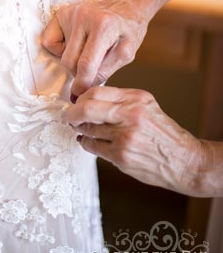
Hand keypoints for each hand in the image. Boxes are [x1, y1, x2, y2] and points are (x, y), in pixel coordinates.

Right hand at [41, 0, 149, 97]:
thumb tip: (83, 87)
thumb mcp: (126, 53)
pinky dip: (60, 49)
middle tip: (92, 68)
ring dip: (72, 61)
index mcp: (104, 26)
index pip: (86, 63)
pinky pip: (50, 42)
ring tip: (87, 52)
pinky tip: (75, 44)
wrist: (124, 6)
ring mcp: (70, 13)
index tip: (79, 94)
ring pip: (61, 54)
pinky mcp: (61, 13)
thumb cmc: (127, 31)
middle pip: (70, 61)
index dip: (82, 83)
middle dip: (79, 72)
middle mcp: (84, 16)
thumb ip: (105, 70)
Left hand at [65, 86, 204, 195]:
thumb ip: (120, 99)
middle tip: (69, 116)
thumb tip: (88, 97)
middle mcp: (130, 115)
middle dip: (72, 113)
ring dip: (80, 129)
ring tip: (81, 128)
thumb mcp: (146, 105)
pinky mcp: (121, 157)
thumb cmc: (162, 132)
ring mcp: (125, 138)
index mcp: (135, 98)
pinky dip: (86, 142)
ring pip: (87, 129)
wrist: (183, 160)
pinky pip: (93, 147)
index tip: (77, 101)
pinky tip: (87, 140)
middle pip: (86, 109)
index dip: (80, 97)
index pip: (96, 92)